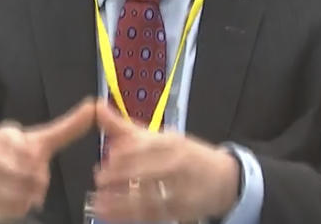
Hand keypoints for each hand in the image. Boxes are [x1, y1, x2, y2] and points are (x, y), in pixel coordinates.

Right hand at [0, 98, 94, 220]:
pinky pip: (6, 209)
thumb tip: (93, 106)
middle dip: (35, 182)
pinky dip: (14, 208)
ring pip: (17, 194)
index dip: (37, 164)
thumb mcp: (40, 139)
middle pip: (27, 176)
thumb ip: (68, 127)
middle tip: (32, 179)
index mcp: (6, 135)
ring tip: (23, 189)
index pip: (32, 154)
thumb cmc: (14, 154)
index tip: (34, 160)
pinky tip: (11, 199)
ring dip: (26, 196)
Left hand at [92, 102, 239, 222]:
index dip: (127, 151)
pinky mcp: (180, 211)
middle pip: (148, 171)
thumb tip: (98, 108)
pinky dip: (130, 217)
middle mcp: (178, 165)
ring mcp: (181, 190)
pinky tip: (112, 215)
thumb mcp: (159, 137)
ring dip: (121, 202)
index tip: (108, 156)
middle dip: (121, 176)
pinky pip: (152, 216)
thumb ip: (125, 127)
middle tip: (99, 178)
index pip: (149, 145)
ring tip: (99, 201)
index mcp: (172, 143)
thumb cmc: (186, 155)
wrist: (222, 179)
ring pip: (149, 197)